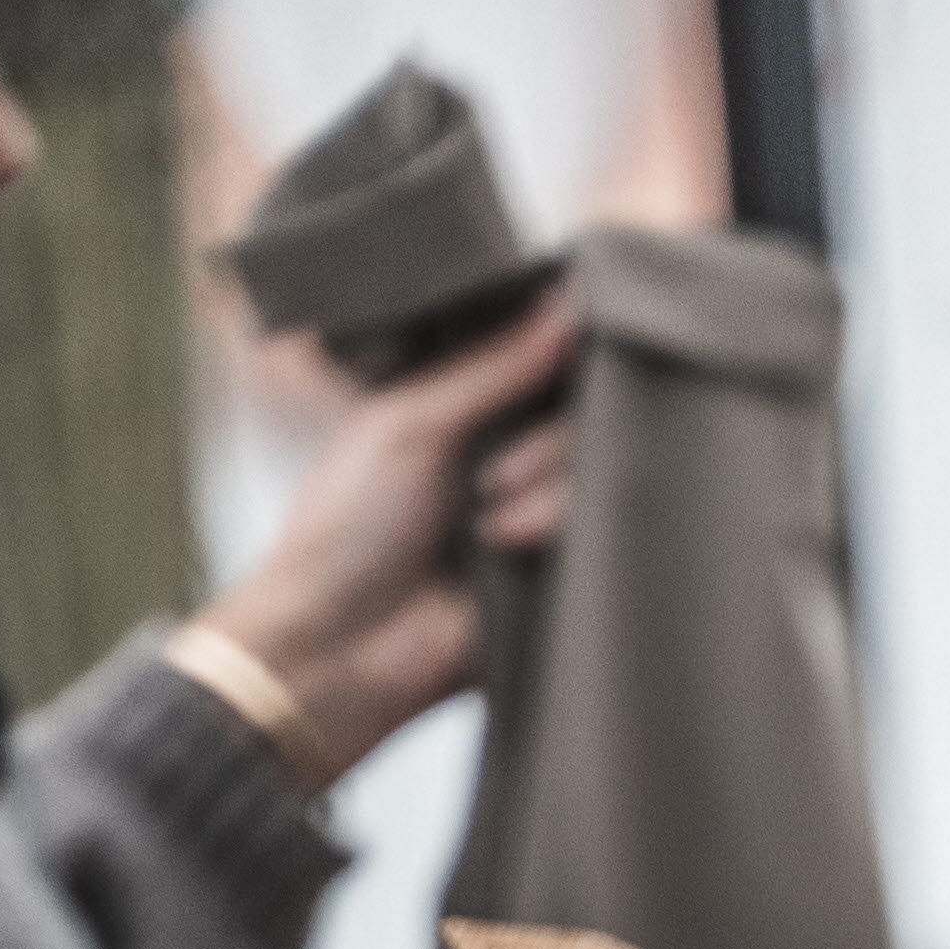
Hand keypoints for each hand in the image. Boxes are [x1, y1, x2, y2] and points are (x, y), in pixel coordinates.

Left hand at [192, 298, 580, 786]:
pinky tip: (510, 547)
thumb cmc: (351, 524)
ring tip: (490, 526)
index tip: (581, 335)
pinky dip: (558, 527)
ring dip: (545, 489)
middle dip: (543, 439)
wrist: (347, 643)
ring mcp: (539, 513)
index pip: (539, 358)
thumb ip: (496, 366)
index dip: (561, 348)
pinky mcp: (563, 570)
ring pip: (593, 468)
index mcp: (462, 406)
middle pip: (578, 412)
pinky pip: (602, 527)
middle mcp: (507, 453)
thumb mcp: (414, 420)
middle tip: (491, 473)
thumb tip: (569, 305)